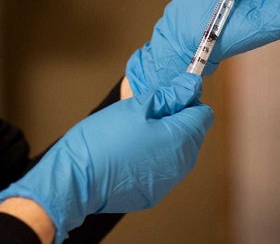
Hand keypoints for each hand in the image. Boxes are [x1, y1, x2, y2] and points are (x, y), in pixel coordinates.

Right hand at [0, 74, 212, 242]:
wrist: (77, 179)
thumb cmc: (102, 140)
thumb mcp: (135, 107)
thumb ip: (168, 96)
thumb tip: (190, 86)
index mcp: (179, 139)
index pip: (202, 114)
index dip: (185, 100)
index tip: (166, 95)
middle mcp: (180, 164)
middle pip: (191, 133)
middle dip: (173, 119)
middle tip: (142, 112)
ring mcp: (167, 181)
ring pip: (176, 151)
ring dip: (162, 137)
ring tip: (132, 132)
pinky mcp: (153, 192)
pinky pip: (162, 168)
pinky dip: (151, 157)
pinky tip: (128, 151)